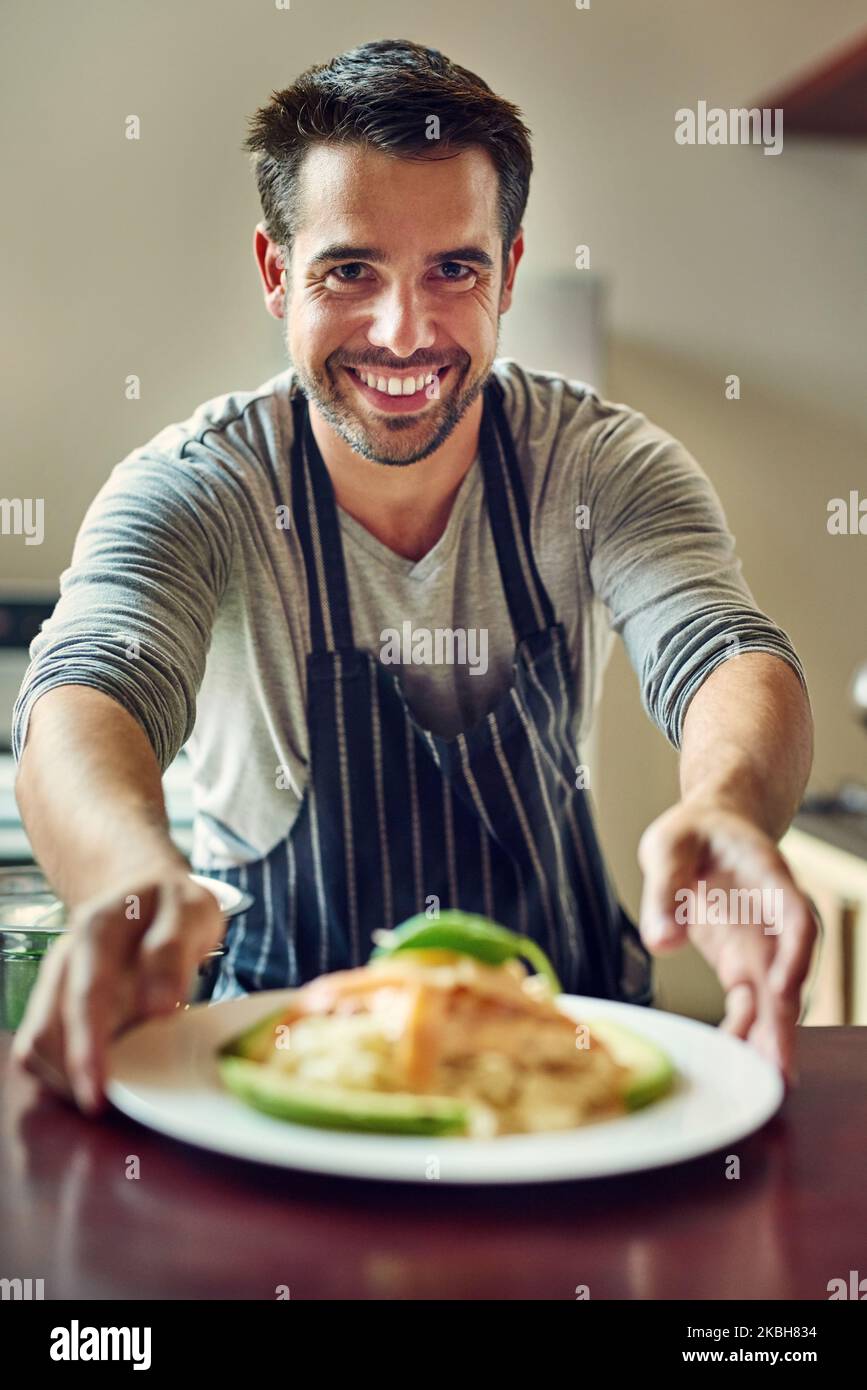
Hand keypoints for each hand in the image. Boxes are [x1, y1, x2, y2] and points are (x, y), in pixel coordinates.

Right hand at [11, 872, 223, 1115]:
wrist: (146, 888)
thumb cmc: (173, 905)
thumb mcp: (191, 911)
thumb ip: (173, 952)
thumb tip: (160, 1010)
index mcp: (97, 930)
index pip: (86, 996)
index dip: (88, 1049)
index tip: (99, 1092)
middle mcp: (65, 958)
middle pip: (48, 1029)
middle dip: (72, 1076)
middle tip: (107, 1108)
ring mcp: (55, 982)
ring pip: (37, 1044)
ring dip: (65, 1078)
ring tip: (109, 1096)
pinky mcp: (55, 1003)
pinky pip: (40, 1048)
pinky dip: (61, 1073)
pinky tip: (96, 1080)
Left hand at [637, 801, 817, 1083]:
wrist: (706, 832)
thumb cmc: (693, 832)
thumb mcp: (669, 845)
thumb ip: (664, 889)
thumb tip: (660, 943)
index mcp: (769, 879)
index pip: (795, 918)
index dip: (795, 953)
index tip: (784, 987)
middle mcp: (774, 920)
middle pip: (788, 974)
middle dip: (784, 1022)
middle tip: (779, 1068)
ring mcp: (761, 945)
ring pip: (772, 999)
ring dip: (768, 1038)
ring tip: (762, 1083)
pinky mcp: (741, 964)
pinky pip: (748, 1004)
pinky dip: (743, 1033)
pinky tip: (734, 1063)